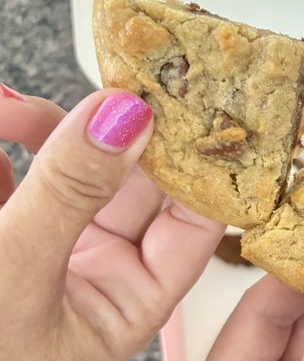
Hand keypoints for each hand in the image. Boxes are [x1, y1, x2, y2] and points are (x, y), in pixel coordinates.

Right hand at [0, 86, 224, 358]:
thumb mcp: (14, 275)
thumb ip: (72, 193)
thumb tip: (127, 118)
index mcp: (128, 303)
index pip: (193, 219)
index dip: (197, 158)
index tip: (189, 98)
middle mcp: (97, 276)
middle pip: (129, 181)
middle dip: (106, 130)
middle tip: (94, 86)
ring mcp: (48, 252)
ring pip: (68, 170)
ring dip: (37, 128)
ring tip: (5, 104)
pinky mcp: (4, 235)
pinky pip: (11, 179)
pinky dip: (0, 151)